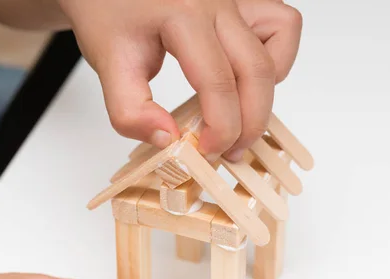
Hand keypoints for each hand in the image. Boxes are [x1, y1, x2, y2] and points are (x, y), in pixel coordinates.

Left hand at [58, 0, 301, 160]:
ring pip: (278, 46)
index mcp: (182, 15)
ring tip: (240, 115)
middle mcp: (217, 3)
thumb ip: (130, 110)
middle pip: (257, 72)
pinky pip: (282, 25)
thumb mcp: (107, 63)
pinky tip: (247, 78)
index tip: (207, 152)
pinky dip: (277, 58)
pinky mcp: (242, 1)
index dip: (220, 128)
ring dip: (265, 92)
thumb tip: (170, 140)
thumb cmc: (108, 13)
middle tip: (229, 151)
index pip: (218, 82)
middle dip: (250, 123)